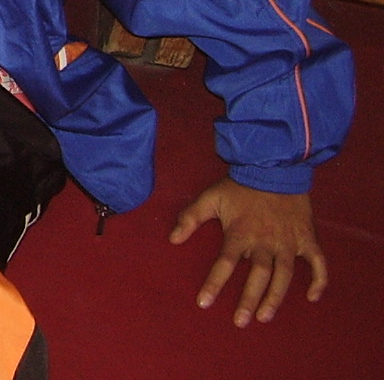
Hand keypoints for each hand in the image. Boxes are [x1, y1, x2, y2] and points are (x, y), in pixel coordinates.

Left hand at [170, 177, 326, 326]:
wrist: (273, 168)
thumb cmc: (239, 186)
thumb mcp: (210, 197)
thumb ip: (190, 218)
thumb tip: (172, 239)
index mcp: (240, 233)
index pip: (224, 264)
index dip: (214, 284)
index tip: (204, 303)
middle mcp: (265, 241)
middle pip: (258, 276)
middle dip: (249, 300)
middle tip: (241, 322)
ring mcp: (288, 241)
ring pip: (284, 275)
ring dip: (276, 297)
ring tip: (266, 317)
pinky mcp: (307, 238)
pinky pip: (318, 263)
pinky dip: (318, 280)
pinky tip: (312, 297)